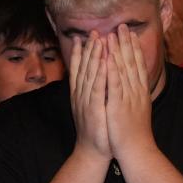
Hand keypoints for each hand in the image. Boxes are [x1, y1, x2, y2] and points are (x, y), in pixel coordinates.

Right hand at [69, 34, 109, 159]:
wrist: (93, 151)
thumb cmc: (97, 129)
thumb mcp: (94, 107)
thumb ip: (95, 91)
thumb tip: (98, 76)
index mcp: (81, 93)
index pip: (79, 68)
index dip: (80, 52)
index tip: (84, 36)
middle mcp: (81, 95)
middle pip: (84, 67)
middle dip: (88, 48)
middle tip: (92, 32)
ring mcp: (86, 101)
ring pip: (89, 74)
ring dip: (93, 56)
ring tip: (97, 40)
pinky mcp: (94, 109)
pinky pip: (97, 88)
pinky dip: (99, 74)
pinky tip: (102, 62)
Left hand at [104, 25, 154, 157]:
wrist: (137, 151)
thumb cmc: (136, 133)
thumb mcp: (138, 109)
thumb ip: (136, 95)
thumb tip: (135, 84)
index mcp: (140, 92)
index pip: (138, 65)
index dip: (134, 48)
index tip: (130, 34)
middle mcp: (136, 91)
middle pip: (132, 63)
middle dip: (126, 43)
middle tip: (122, 26)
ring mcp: (128, 97)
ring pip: (123, 70)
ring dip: (118, 51)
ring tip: (112, 35)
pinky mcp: (119, 105)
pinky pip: (114, 85)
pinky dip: (111, 70)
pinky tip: (107, 58)